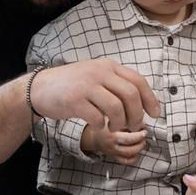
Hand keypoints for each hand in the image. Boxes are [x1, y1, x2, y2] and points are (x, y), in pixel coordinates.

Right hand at [30, 60, 159, 131]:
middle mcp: (99, 73)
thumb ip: (115, 84)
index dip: (150, 99)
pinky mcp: (74, 100)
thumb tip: (141, 103)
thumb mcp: (95, 76)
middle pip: (130, 95)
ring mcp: (86, 86)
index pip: (137, 81)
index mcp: (107, 66)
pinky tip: (97, 126)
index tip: (155, 114)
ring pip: (116, 108)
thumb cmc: (72, 85)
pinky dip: (101, 126)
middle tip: (135, 126)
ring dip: (120, 122)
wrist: (40, 88)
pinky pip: (97, 117)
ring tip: (115, 128)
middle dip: (137, 115)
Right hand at [81, 122, 145, 164]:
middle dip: (140, 142)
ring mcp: (113, 153)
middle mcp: (111, 145)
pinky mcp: (114, 157)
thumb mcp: (113, 118)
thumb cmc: (105, 125)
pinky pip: (126, 161)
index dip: (139, 135)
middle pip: (130, 149)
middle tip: (144, 135)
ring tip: (141, 141)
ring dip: (139, 149)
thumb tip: (142, 124)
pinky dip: (134, 158)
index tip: (144, 130)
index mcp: (110, 134)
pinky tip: (137, 151)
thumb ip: (127, 120)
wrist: (94, 136)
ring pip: (129, 156)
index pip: (128, 138)